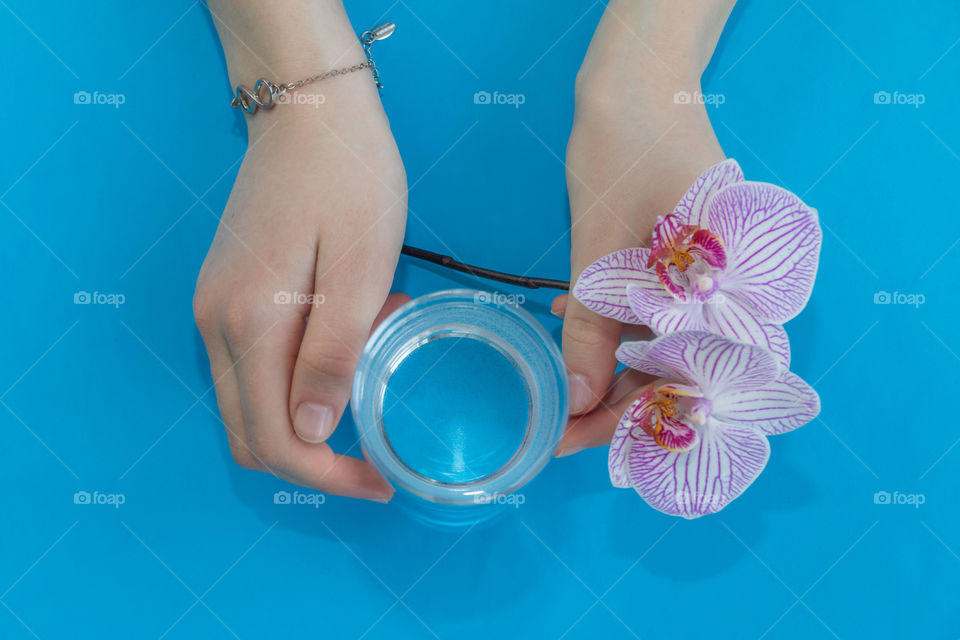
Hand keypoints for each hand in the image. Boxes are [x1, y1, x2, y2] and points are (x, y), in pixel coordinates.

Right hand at [193, 61, 405, 499]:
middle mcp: (216, 326)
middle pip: (252, 434)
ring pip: (251, 404)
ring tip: (372, 373)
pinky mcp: (228, 294)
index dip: (327, 477)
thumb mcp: (358, 270)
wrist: (309, 111)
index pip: (274, 442)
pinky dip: (299, 379)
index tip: (381, 480)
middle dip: (315, 459)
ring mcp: (215, 310)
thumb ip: (332, 356)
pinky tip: (348, 339)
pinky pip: (255, 366)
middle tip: (379, 447)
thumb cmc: (348, 182)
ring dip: (310, 414)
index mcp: (249, 326)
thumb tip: (312, 436)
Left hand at [556, 0, 734, 454]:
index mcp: (734, 295)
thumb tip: (578, 402)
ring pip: (661, 348)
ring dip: (608, 364)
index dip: (633, 421)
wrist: (635, 86)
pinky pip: (653, 313)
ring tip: (558, 376)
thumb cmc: (626, 154)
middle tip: (558, 418)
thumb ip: (594, 331)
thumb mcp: (601, 251)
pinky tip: (570, 318)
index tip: (578, 440)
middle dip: (614, 400)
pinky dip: (612, 325)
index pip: (691, 386)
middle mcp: (732, 296)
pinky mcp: (685, 267)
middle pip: (677, 373)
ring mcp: (709, 282)